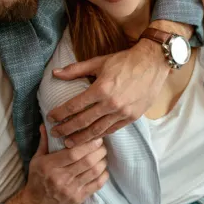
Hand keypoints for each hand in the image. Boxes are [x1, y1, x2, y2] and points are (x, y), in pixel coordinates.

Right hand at [6, 125, 108, 203]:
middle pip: (87, 161)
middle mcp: (60, 178)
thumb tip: (46, 124)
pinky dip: (103, 174)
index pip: (73, 153)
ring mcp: (70, 190)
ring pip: (94, 172)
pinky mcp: (78, 199)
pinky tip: (102, 169)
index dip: (88, 144)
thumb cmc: (37, 179)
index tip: (96, 138)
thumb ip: (44, 142)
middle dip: (99, 151)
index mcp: (49, 166)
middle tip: (102, 145)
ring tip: (102, 155)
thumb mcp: (36, 159)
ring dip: (102, 161)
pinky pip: (97, 184)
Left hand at [47, 39, 169, 146]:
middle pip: (83, 122)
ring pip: (97, 130)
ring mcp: (123, 112)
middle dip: (66, 129)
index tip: (50, 118)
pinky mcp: (132, 117)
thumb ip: (75, 70)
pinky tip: (91, 138)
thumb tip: (55, 73)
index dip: (60, 113)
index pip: (74, 106)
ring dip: (81, 138)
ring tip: (69, 143)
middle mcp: (111, 103)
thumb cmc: (125, 61)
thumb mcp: (99, 62)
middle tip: (55, 134)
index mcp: (101, 89)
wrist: (153, 63)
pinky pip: (112, 129)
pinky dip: (100, 135)